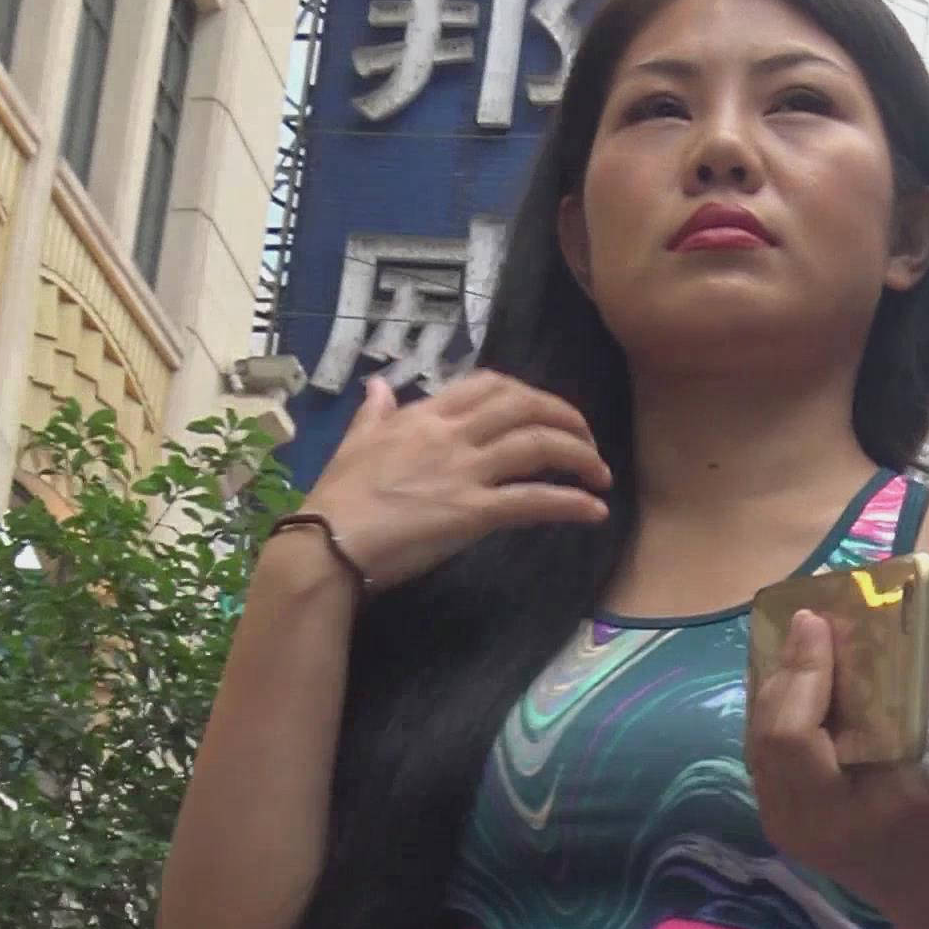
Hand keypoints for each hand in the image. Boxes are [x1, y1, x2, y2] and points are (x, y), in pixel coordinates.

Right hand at [309, 374, 612, 592]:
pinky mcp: (473, 513)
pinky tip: (594, 511)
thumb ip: (373, 413)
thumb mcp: (353, 444)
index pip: (488, 385)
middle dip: (566, 417)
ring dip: (580, 456)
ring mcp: (464, 472)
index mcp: (424, 416)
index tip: (542, 411)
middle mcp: (451, 435)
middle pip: (525, 406)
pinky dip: (571, 503)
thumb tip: (378, 386)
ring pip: (538, 445)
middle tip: (587, 441)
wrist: (327, 543)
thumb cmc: (336, 500)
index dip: (526, 393)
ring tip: (601, 475)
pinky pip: (533, 500)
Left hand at [747, 621, 928, 907]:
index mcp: (842, 816)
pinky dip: (778, 709)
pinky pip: (762, 751)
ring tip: (804, 644)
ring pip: (757, 739)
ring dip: (777, 686)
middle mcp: (798, 823)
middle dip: (786, 671)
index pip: (794, 737)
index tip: (816, 623)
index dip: (801, 674)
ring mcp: (781, 823)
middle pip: (765, 731)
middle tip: (810, 624)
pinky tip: (799, 679)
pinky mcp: (778, 816)